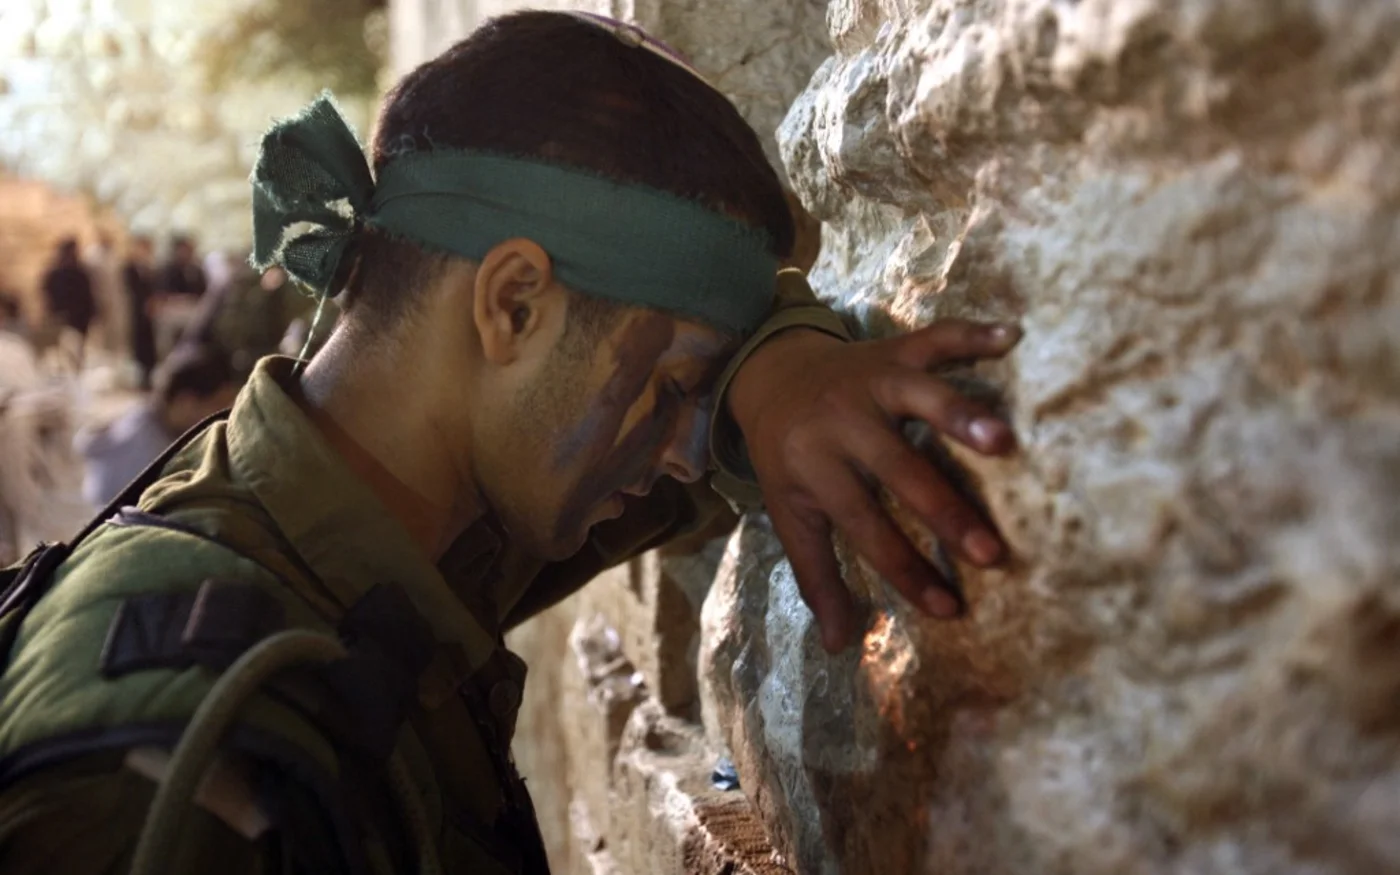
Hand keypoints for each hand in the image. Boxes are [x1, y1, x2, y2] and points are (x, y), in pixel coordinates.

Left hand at [727, 321, 1020, 651]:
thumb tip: (838, 645)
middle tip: (991, 552)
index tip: (950, 608)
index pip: (865, 527)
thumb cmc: (787, 457)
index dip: (905, 570)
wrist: (768, 373)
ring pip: (918, 395)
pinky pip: (935, 339)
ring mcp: (870, 381)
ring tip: (1003, 441)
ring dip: (959, 415)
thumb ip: (815, 576)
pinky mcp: (893, 350)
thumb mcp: (789, 514)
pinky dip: (973, 335)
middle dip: (944, 512)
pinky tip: (1014, 337)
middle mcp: (842, 423)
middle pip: (898, 470)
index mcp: (814, 468)